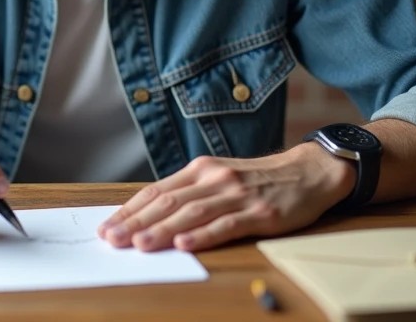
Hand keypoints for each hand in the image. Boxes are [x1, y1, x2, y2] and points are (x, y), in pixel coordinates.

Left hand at [97, 145, 354, 251]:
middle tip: (111, 239)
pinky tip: (185, 244)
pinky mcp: (260, 212)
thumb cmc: (259, 179)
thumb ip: (190, 193)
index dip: (129, 209)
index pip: (156, 191)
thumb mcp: (220, 177)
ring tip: (139, 244)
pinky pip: (227, 224)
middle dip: (136, 222)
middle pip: (168, 202)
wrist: (308, 171)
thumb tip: (151, 216)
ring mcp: (237, 194)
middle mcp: (215, 179)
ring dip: (162, 230)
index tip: (107, 226)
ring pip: (192, 213)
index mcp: (200, 170)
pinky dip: (203, 235)